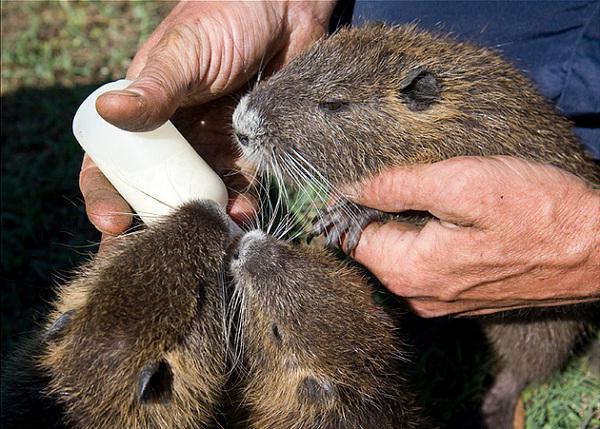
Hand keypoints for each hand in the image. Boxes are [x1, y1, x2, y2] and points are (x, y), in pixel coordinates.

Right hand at [79, 1, 335, 238]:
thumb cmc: (225, 17)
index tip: (111, 223)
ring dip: (204, 221)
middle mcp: (176, 139)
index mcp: (146, 116)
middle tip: (159, 258)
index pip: (114, 163)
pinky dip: (243, 206)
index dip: (106, 195)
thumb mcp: (184, 52)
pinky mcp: (251, 153)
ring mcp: (214, 148)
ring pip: (200, 198)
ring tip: (214, 235)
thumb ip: (154, 88)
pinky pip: (243, 188)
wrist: (286, 8)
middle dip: (154, 226)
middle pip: (156, 193)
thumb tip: (109, 112)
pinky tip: (245, 214)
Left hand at [345, 156, 599, 316]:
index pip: (351, 239)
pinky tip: (453, 220)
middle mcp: (419, 296)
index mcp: (409, 272)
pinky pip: (427, 266)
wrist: (599, 248)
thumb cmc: (537, 211)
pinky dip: (428, 240)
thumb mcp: (459, 183)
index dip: (350, 205)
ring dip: (406, 224)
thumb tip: (348, 188)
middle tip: (406, 179)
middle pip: (375, 249)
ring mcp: (443, 301)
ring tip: (433, 196)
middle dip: (379, 213)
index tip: (359, 177)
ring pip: (401, 256)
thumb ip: (395, 186)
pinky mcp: (464, 296)